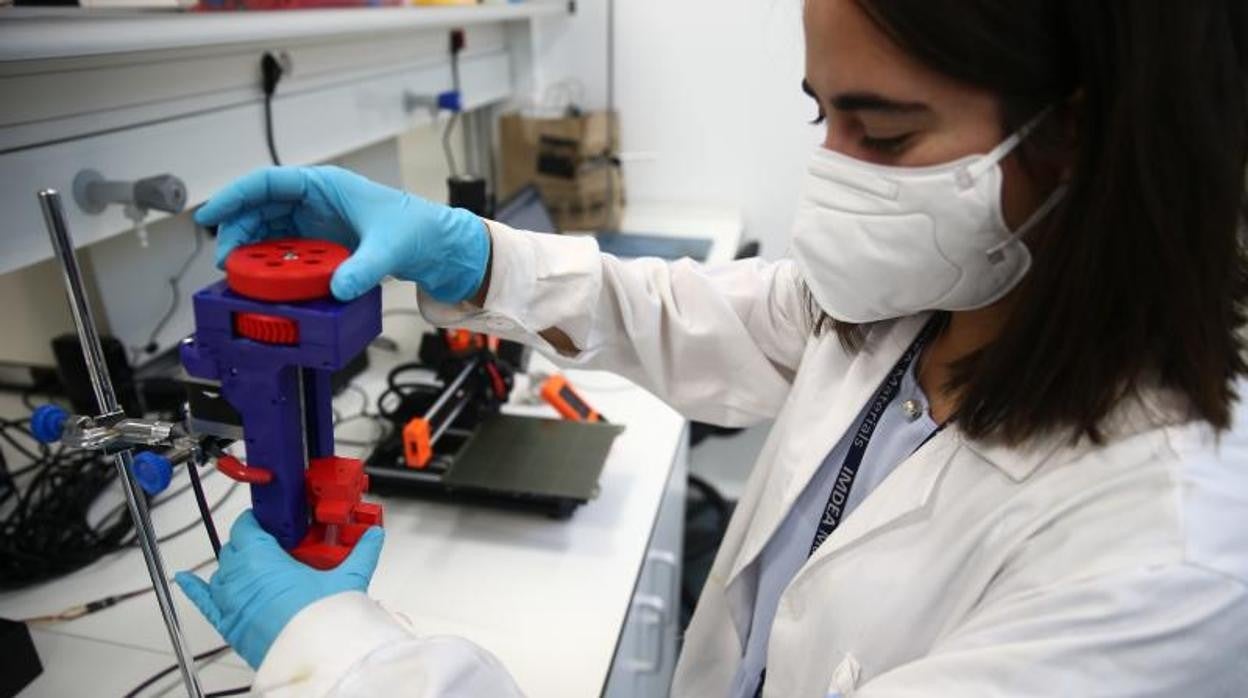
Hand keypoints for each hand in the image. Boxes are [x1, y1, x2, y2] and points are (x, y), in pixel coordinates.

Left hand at [174, 510, 383, 667]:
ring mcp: (229, 601)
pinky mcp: (227, 624)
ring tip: (255, 565)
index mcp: (261, 557)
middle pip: (235, 547)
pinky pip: (202, 601)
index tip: (274, 522)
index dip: (260, 521)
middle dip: (252, 542)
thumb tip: (374, 536)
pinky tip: (185, 579)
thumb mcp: (347, 578)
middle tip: (276, 546)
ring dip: (235, 565)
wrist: (313, 658)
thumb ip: (361, 552)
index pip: (247, 525)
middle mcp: (238, 576)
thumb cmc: (323, 619)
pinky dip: (193, 588)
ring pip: (223, 571)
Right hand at [194, 166, 489, 302]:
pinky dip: (271, 263)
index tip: (211, 215)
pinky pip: (285, 250)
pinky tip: (264, 279)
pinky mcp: (320, 244)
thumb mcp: (389, 247)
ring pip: (268, 230)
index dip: (235, 196)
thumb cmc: (415, 229)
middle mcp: (314, 200)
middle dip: (237, 230)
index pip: (267, 182)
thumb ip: (363, 269)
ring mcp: (315, 223)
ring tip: (239, 273)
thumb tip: (338, 287)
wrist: (435, 246)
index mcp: (325, 184)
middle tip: (225, 259)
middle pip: (260, 208)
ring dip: (251, 249)